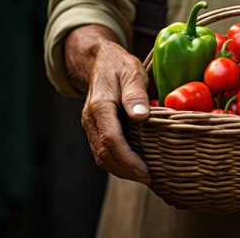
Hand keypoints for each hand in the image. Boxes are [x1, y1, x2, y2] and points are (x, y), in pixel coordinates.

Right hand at [65, 25, 150, 183]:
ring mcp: (90, 125)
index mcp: (100, 106)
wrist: (100, 60)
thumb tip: (141, 116)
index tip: (146, 171)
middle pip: (105, 154)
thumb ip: (135, 94)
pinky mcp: (94, 128)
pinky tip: (133, 166)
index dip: (128, 160)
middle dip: (126, 170)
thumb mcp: (132, 73)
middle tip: (149, 178)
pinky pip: (102, 151)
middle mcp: (90, 118)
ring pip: (101, 156)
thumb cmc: (120, 65)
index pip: (111, 140)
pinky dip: (117, 163)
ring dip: (121, 170)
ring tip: (143, 176)